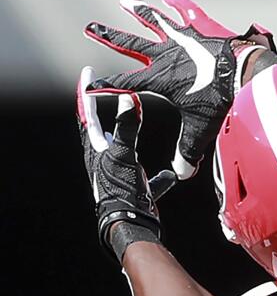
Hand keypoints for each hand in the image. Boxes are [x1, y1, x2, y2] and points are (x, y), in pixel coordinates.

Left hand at [76, 66, 172, 259]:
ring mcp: (120, 175)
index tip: (86, 72)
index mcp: (96, 149)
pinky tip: (172, 174)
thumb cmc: (121, 188)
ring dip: (129, 137)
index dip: (86, 92)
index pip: (86, 114)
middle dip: (104, 111)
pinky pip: (149, 178)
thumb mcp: (124, 153)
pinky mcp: (136, 189)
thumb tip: (127, 98)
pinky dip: (159, 175)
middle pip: (101, 130)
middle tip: (109, 92)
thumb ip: (126, 126)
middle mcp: (104, 160)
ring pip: (124, 151)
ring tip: (134, 124)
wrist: (130, 223)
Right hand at [84, 0, 273, 179]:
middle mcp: (164, 57)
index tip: (89, 86)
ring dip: (139, 12)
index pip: (125, 84)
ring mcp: (182, 42)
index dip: (106, 86)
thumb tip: (182, 173)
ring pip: (154, 23)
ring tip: (125, 0)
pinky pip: (184, 17)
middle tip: (88, 26)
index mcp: (158, 79)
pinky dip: (177, 7)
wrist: (243, 75)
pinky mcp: (199, 34)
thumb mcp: (200, 129)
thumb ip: (188, 151)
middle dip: (108, 37)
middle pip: (130, 45)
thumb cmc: (220, 102)